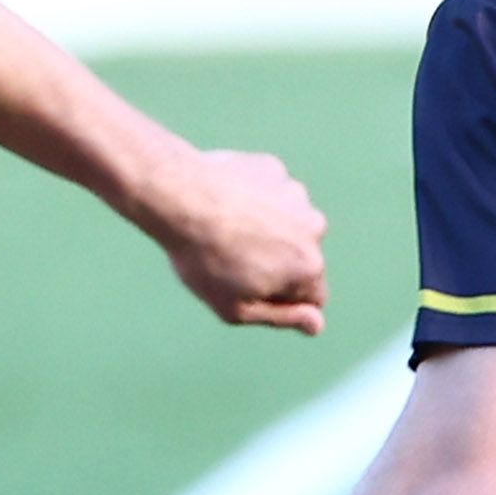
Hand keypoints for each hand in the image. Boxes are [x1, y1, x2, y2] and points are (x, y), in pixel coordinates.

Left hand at [138, 145, 329, 335]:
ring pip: (287, 222)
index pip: (312, 297)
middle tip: (232, 259)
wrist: (178, 197)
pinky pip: (269, 193)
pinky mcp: (274, 169)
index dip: (281, 300)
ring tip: (225, 230)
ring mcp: (295, 194)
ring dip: (267, 228)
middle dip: (277, 262)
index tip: (248, 290)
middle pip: (301, 257)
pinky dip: (253, 199)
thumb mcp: (237, 309)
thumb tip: (317, 325)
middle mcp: (313, 227)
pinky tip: (223, 203)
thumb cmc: (203, 260)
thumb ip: (283, 318)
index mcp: (309, 267)